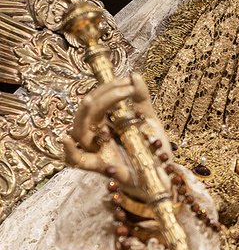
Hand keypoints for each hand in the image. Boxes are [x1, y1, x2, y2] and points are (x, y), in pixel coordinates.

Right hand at [63, 73, 171, 197]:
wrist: (161, 174)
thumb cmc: (151, 148)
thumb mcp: (149, 119)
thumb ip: (141, 99)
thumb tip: (134, 75)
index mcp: (105, 121)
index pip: (99, 100)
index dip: (109, 87)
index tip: (127, 80)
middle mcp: (96, 134)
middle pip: (88, 112)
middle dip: (103, 95)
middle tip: (123, 88)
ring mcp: (96, 150)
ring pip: (79, 131)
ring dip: (83, 115)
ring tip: (89, 101)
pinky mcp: (100, 167)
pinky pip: (79, 161)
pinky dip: (70, 150)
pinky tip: (66, 139)